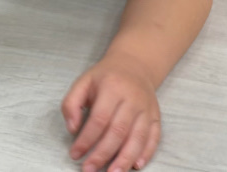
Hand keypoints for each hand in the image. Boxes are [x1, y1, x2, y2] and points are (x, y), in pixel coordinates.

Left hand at [62, 53, 160, 171]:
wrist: (134, 64)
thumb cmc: (106, 77)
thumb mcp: (83, 82)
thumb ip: (71, 103)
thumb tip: (72, 129)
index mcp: (112, 87)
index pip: (99, 119)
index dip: (87, 139)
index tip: (75, 154)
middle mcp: (132, 98)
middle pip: (118, 131)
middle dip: (103, 154)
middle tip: (89, 169)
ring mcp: (146, 108)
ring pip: (138, 137)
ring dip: (125, 159)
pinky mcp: (155, 115)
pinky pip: (154, 137)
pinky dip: (147, 153)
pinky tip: (136, 165)